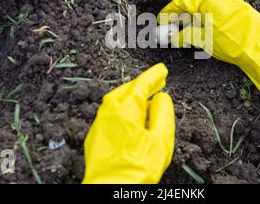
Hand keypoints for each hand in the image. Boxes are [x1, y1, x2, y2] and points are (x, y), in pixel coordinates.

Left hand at [82, 63, 174, 183]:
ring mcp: (100, 121)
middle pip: (129, 89)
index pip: (143, 83)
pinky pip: (111, 112)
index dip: (154, 75)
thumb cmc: (137, 168)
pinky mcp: (96, 133)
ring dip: (134, 96)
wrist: (111, 189)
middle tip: (159, 82)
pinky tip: (133, 116)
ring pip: (118, 99)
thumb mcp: (161, 139)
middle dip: (145, 84)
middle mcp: (109, 109)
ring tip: (148, 97)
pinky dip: (124, 108)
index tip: (162, 69)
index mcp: (126, 106)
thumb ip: (164, 113)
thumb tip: (161, 98)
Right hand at [158, 0, 259, 109]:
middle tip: (171, 25)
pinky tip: (201, 28)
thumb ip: (184, 35)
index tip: (160, 21)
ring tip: (184, 29)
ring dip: (191, 15)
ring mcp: (228, 0)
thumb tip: (171, 36)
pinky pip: (213, 7)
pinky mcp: (236, 8)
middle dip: (179, 12)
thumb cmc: (231, 42)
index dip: (168, 12)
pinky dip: (203, 16)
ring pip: (203, 4)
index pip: (181, 1)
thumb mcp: (202, 40)